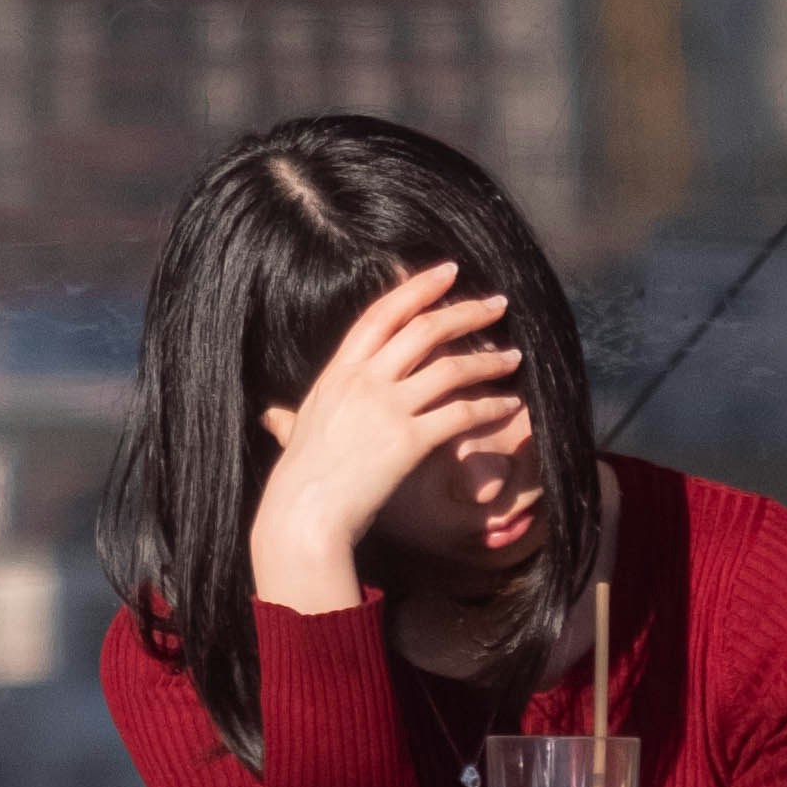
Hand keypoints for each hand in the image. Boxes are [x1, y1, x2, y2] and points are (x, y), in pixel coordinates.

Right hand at [249, 263, 529, 614]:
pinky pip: (460, 414)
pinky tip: (509, 405)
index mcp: (338, 372)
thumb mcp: (295, 434)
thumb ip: (290, 419)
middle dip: (467, 311)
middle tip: (499, 303)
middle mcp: (363, 381)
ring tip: (514, 357)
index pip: (382, 313)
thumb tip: (273, 417)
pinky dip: (490, 406)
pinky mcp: (408, 441)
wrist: (304, 515)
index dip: (418, 287)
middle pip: (425, 329)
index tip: (449, 271)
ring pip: (450, 368)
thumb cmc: (298, 480)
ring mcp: (387, 408)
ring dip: (488, 360)